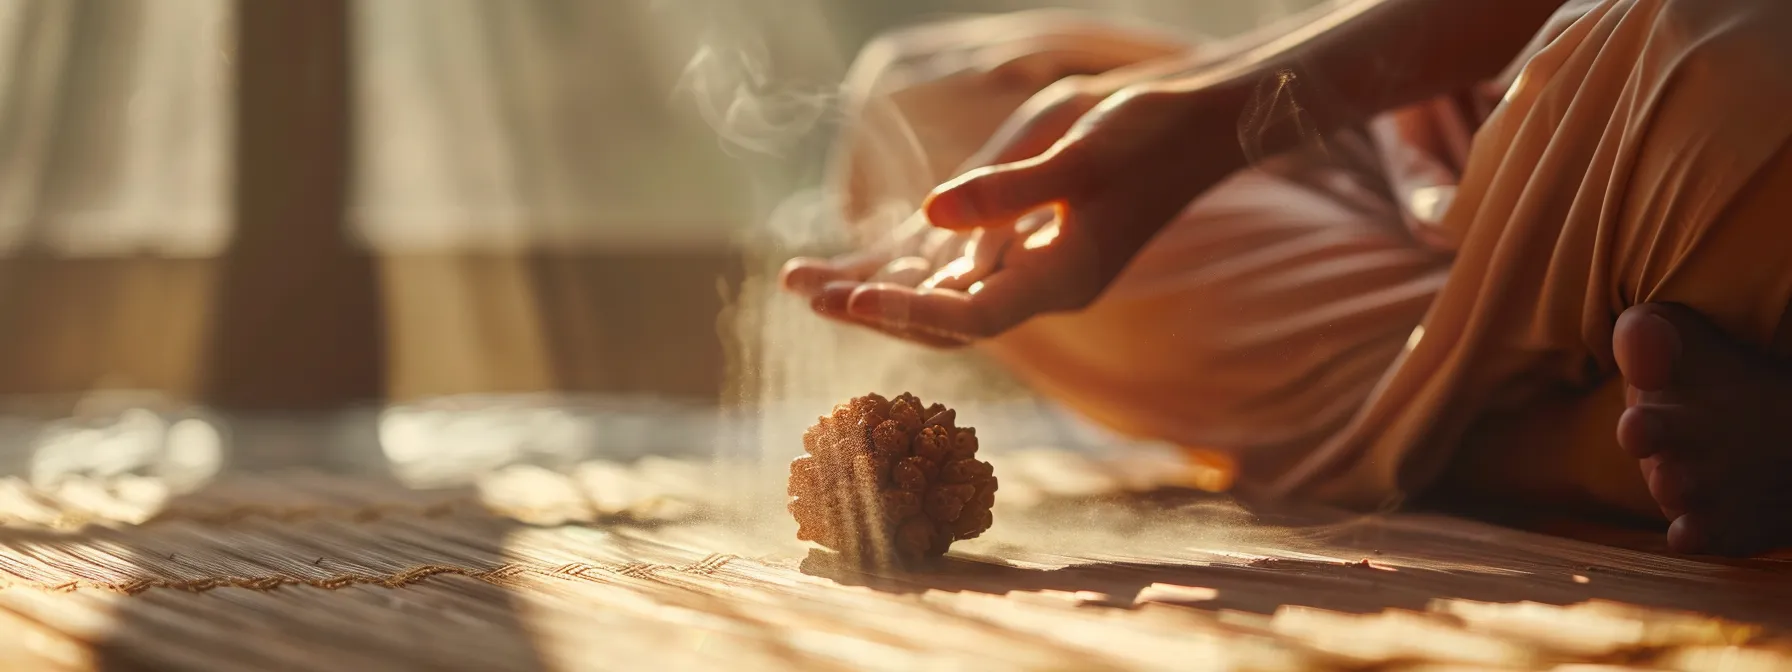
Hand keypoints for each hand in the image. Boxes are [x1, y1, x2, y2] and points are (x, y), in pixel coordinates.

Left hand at [783, 15, 1194, 345]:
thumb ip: (1009, 190)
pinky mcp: (1003, 234)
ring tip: (797, 279)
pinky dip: (886, 261)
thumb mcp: (1079, 156)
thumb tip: (931, 214)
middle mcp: (1031, 285)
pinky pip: (934, 261)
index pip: (973, 316)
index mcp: (1059, 281)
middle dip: (867, 304)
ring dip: (864, 286)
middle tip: (806, 289)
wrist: (1185, 125)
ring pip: (926, 291)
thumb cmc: (1144, 137)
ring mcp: (1015, 263)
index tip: (856, 295)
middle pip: (935, 316)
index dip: (911, 311)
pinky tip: (837, 262)